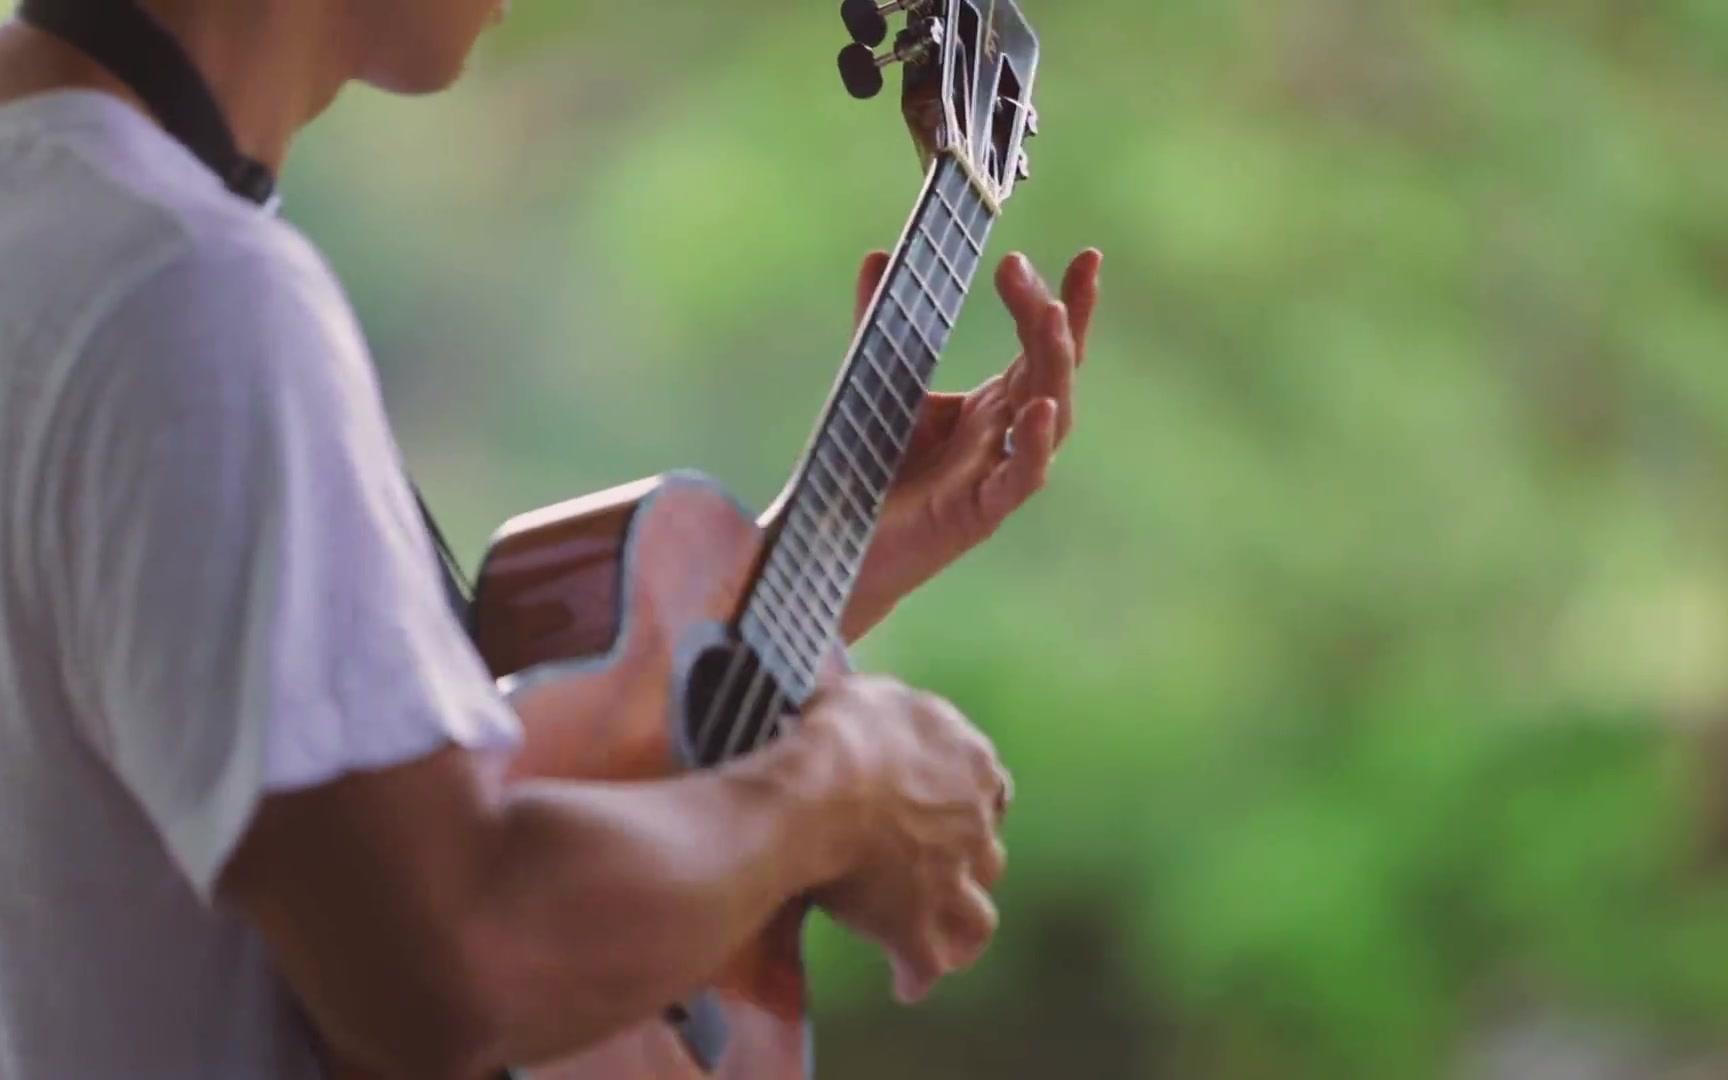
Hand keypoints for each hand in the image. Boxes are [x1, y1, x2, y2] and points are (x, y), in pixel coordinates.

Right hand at [801, 675, 1010, 1003]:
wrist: (822, 788)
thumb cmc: (842, 733)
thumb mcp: (868, 694)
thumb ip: (882, 706)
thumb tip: (864, 700)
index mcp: (972, 762)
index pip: (986, 784)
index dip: (962, 797)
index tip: (938, 804)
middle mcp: (975, 822)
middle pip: (986, 851)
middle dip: (966, 862)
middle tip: (935, 871)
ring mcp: (953, 876)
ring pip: (977, 915)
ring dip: (962, 927)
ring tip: (945, 942)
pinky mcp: (918, 921)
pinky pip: (927, 963)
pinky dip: (918, 976)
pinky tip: (907, 987)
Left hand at [842, 248, 1102, 639]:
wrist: (838, 543)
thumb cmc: (872, 469)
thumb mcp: (879, 384)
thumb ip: (879, 323)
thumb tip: (879, 255)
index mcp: (993, 405)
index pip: (1044, 346)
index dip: (1070, 303)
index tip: (1088, 256)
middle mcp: (1007, 435)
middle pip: (1053, 371)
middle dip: (1052, 318)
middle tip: (1019, 269)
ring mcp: (998, 474)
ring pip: (1053, 418)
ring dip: (1054, 366)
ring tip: (1052, 317)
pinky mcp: (979, 514)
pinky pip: (1021, 478)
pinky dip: (1037, 444)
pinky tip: (1040, 407)